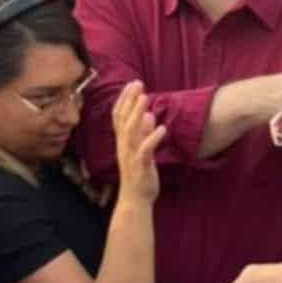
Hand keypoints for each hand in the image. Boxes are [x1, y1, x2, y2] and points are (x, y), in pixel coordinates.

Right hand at [113, 81, 165, 203]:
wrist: (135, 199)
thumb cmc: (139, 173)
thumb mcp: (140, 149)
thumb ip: (142, 133)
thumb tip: (147, 115)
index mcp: (122, 141)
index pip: (119, 116)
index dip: (124, 99)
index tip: (131, 83)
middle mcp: (123, 146)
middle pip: (124, 119)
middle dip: (130, 100)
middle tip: (138, 83)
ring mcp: (130, 156)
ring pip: (131, 132)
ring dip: (138, 114)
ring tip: (146, 98)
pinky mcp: (140, 166)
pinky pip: (145, 150)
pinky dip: (152, 138)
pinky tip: (162, 128)